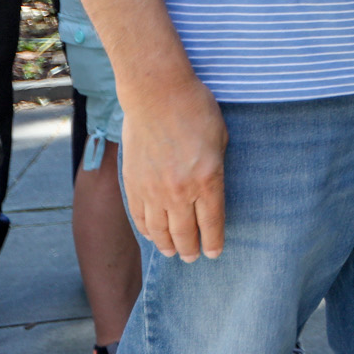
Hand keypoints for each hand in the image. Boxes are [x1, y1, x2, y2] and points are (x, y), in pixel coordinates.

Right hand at [120, 76, 226, 260]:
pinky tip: (153, 236)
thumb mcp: (221, 140)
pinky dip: (147, 231)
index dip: (214, 242)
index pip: (212, 223)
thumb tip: (211, 190)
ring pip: (160, 230)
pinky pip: (140, 217)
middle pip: (185, 233)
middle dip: (191, 250)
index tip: (215, 253)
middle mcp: (179, 191)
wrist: (156, 95)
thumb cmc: (196, 110)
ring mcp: (152, 190)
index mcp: (207, 180)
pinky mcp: (132, 184)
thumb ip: (216, 169)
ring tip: (174, 253)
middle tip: (193, 258)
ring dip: (168, 245)